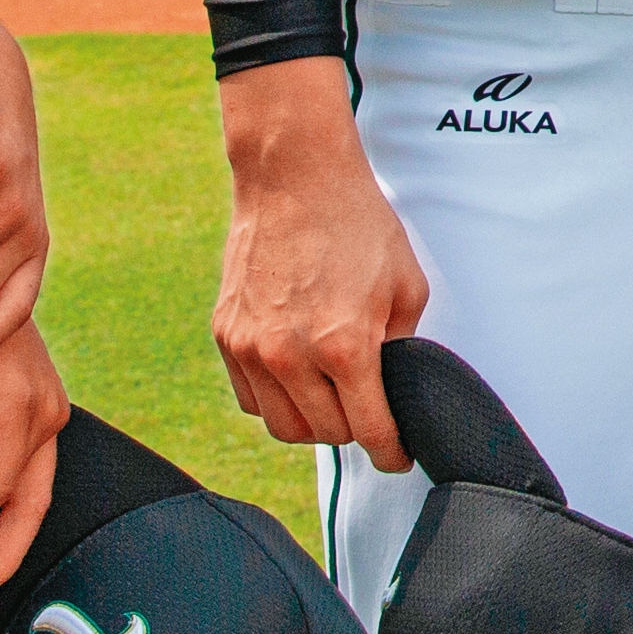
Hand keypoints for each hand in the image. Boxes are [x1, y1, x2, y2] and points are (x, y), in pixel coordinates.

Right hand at [214, 59, 430, 470]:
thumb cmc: (357, 222)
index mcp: (345, 346)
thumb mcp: (406, 283)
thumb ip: (402, 345)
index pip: (369, 431)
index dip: (390, 452)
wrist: (295, 175)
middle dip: (354, 428)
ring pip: (283, 427)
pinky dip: (276, 398)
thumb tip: (395, 386)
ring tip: (332, 395)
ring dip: (313, 422)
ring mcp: (252, 348)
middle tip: (367, 408)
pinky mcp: (227, 334)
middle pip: (326, 435)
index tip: (397, 457)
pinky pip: (251, 398)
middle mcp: (292, 356)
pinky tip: (297, 373)